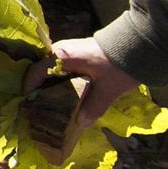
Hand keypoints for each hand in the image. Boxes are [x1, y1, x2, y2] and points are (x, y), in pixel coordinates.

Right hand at [25, 36, 140, 147]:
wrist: (138, 44)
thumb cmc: (118, 65)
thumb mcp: (107, 90)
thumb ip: (93, 107)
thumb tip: (81, 124)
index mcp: (61, 56)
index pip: (35, 72)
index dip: (29, 89)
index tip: (29, 106)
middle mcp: (60, 50)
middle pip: (41, 71)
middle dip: (39, 90)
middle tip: (42, 108)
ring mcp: (68, 50)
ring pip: (51, 70)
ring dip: (51, 86)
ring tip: (54, 104)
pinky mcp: (77, 53)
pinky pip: (61, 68)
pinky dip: (60, 81)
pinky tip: (67, 94)